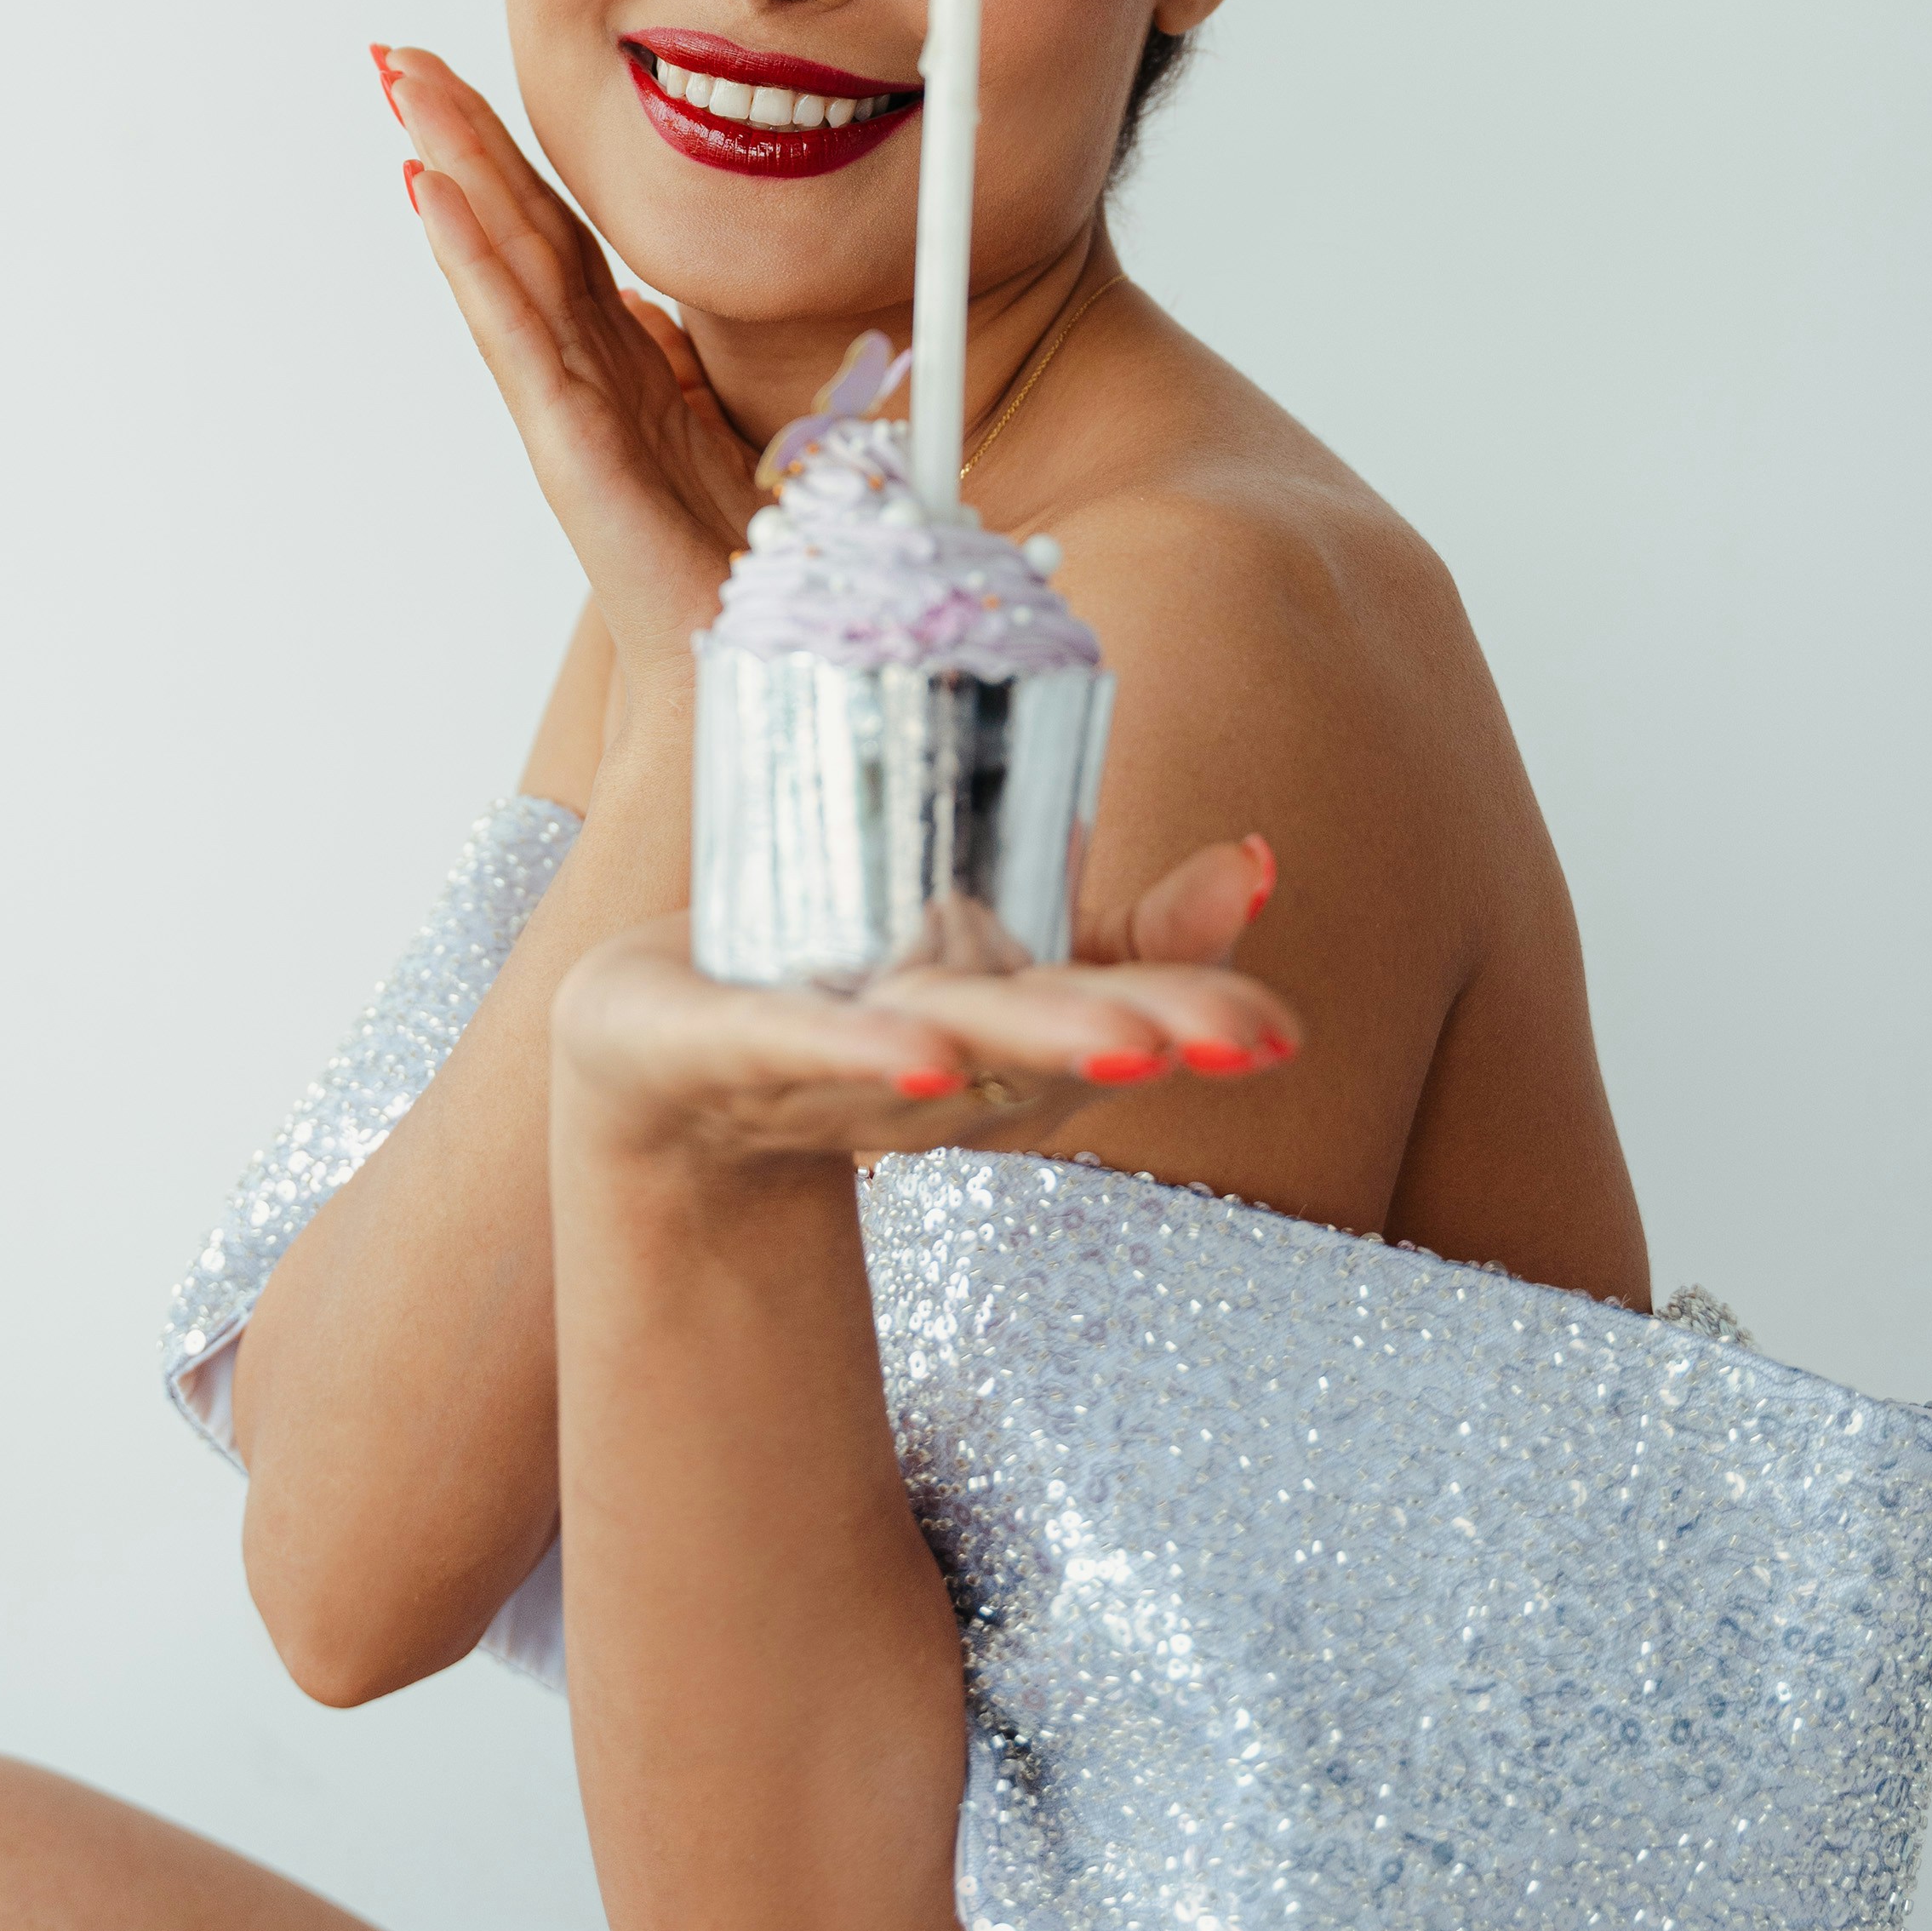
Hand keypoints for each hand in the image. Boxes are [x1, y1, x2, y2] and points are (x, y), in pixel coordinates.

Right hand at [380, 46, 759, 718]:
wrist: (745, 664)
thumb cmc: (742, 569)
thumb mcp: (737, 436)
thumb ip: (700, 371)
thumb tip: (675, 314)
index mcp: (626, 367)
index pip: (559, 238)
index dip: (513, 159)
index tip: (460, 88)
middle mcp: (587, 375)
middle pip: (516, 230)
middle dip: (459, 138)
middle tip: (395, 59)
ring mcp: (570, 407)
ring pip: (505, 263)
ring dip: (453, 169)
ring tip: (403, 93)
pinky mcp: (572, 446)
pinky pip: (517, 336)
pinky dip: (472, 263)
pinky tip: (433, 197)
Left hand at [550, 856, 1301, 1174]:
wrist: (651, 1067)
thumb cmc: (843, 999)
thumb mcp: (998, 957)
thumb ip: (1136, 929)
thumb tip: (1261, 857)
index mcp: (1009, 1051)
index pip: (1122, 1028)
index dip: (1202, 1022)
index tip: (1280, 1029)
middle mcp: (938, 1073)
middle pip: (1047, 1049)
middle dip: (1142, 1034)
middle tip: (1233, 1036)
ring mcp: (834, 1067)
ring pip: (947, 1046)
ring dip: (1030, 1043)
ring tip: (1115, 1044)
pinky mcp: (727, 1044)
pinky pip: (799, 1043)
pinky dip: (858, 1048)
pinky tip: (916, 1051)